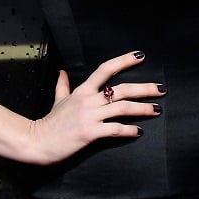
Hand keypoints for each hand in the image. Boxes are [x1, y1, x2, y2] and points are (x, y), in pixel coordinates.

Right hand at [24, 51, 164, 164]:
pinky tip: (139, 131)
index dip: (124, 61)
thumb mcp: (58, 100)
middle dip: (145, 88)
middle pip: (122, 89)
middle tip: (162, 89)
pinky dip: (129, 130)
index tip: (140, 56)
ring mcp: (89, 116)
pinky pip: (115, 129)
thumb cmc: (50, 122)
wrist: (36, 141)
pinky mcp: (89, 132)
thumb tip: (62, 71)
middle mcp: (88, 100)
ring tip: (156, 109)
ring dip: (143, 108)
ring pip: (122, 108)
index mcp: (83, 90)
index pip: (106, 69)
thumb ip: (63, 86)